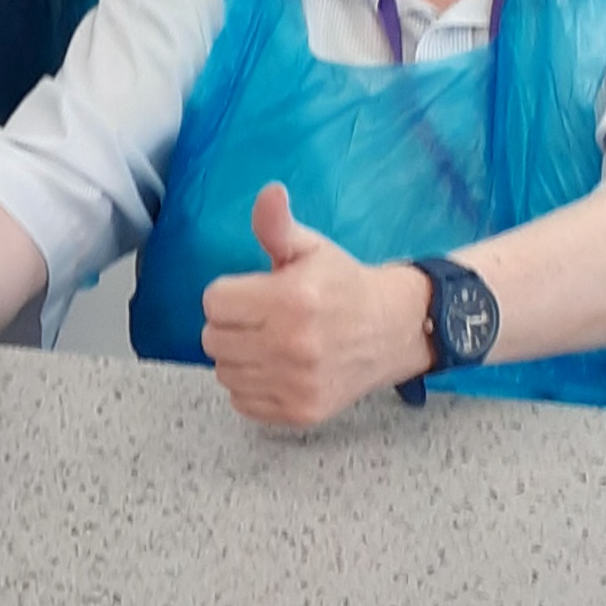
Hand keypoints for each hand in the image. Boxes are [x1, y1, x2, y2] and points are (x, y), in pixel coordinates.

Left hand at [202, 184, 429, 427]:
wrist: (393, 330)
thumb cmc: (342, 284)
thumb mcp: (310, 247)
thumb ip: (277, 224)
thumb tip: (269, 192)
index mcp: (291, 300)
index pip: (214, 302)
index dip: (229, 293)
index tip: (253, 292)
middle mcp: (293, 346)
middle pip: (213, 339)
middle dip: (230, 324)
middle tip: (259, 317)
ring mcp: (297, 384)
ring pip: (224, 373)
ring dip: (238, 357)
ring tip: (267, 342)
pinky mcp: (301, 412)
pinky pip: (242, 402)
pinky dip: (250, 386)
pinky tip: (274, 367)